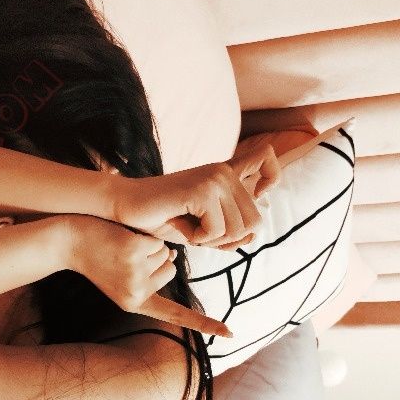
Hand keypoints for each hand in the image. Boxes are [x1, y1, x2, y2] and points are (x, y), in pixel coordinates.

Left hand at [63, 215, 232, 336]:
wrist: (70, 242)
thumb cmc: (97, 259)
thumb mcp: (120, 280)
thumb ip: (149, 278)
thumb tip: (172, 260)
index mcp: (136, 304)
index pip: (176, 316)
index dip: (205, 324)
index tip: (230, 333)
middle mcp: (138, 293)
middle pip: (171, 269)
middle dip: (156, 258)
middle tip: (125, 257)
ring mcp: (136, 272)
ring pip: (166, 253)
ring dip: (150, 245)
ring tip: (121, 248)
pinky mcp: (135, 251)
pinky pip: (158, 241)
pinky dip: (145, 236)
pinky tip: (123, 240)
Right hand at [112, 144, 279, 248]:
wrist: (128, 208)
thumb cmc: (164, 219)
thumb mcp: (203, 231)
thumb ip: (229, 234)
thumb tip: (252, 237)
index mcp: (226, 174)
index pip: (267, 158)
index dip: (271, 179)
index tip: (255, 194)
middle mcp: (224, 172)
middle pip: (255, 221)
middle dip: (227, 238)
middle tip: (201, 231)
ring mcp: (214, 179)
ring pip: (236, 230)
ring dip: (210, 240)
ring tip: (188, 226)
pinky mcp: (202, 191)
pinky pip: (216, 231)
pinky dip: (197, 239)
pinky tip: (180, 225)